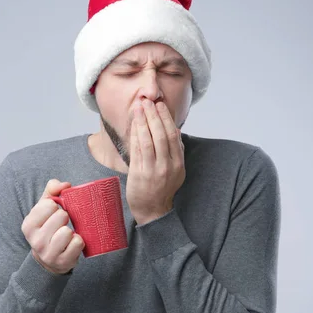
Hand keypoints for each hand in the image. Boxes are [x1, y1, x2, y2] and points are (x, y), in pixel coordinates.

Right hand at [21, 179, 85, 274]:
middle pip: (61, 216)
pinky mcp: (63, 262)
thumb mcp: (44, 209)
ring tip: (67, 234)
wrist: (50, 259)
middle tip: (62, 223)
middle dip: (65, 217)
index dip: (56, 205)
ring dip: (72, 231)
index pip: (49, 204)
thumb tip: (65, 185)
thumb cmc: (49, 227)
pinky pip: (78, 243)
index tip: (54, 212)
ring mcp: (48, 253)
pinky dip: (79, 241)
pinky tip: (72, 243)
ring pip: (68, 232)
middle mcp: (35, 241)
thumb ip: (51, 190)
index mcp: (28, 225)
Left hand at [126, 99, 185, 224]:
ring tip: (139, 108)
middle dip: (154, 116)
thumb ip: (176, 151)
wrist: (152, 210)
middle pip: (161, 135)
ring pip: (149, 141)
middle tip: (147, 102)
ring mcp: (153, 171)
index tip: (160, 105)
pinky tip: (134, 125)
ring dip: (143, 122)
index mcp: (178, 164)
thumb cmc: (161, 188)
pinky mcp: (140, 174)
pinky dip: (136, 136)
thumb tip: (175, 130)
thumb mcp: (175, 170)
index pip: (173, 135)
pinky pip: (138, 151)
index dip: (166, 118)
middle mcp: (168, 166)